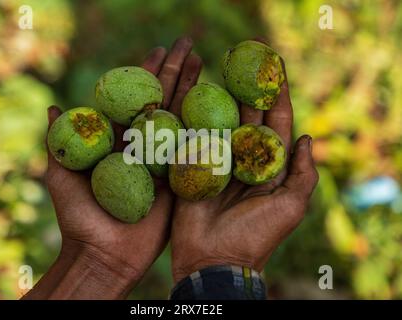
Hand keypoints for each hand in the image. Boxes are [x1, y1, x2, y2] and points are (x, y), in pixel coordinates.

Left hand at [23, 37, 201, 298]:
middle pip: (163, 102)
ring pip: (181, 118)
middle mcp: (144, 147)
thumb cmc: (77, 217)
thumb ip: (59, 141)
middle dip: (176, 72)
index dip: (148, 73)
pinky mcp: (180, 180)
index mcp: (118, 142)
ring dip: (194, 89)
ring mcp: (164, 162)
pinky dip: (206, 126)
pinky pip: (194, 149)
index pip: (136, 98)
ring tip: (205, 62)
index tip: (160, 50)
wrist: (102, 254)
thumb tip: (54, 108)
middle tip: (190, 46)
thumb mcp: (60, 174)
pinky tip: (218, 102)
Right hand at [171, 53, 318, 282]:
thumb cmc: (256, 235)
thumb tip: (306, 137)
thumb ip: (303, 173)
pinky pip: (195, 135)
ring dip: (222, 93)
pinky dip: (195, 114)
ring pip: (221, 120)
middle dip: (249, 85)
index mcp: (269, 166)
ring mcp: (217, 161)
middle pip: (247, 115)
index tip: (275, 66)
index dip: (277, 94)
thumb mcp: (291, 206)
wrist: (214, 259)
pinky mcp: (193, 165)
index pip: (275, 122)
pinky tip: (195, 90)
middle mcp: (244, 159)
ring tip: (222, 65)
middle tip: (246, 54)